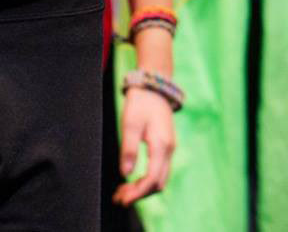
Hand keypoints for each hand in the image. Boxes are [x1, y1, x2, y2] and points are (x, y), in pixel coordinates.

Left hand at [114, 85, 178, 204]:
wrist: (154, 88)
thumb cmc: (141, 103)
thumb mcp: (130, 124)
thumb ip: (128, 149)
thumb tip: (125, 174)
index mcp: (161, 145)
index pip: (151, 179)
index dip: (137, 193)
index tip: (122, 199)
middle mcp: (168, 150)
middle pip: (157, 183)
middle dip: (139, 195)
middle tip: (119, 198)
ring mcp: (169, 149)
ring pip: (159, 179)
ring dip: (142, 189)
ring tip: (122, 191)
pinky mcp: (165, 147)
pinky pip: (158, 171)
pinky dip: (146, 180)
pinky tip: (132, 180)